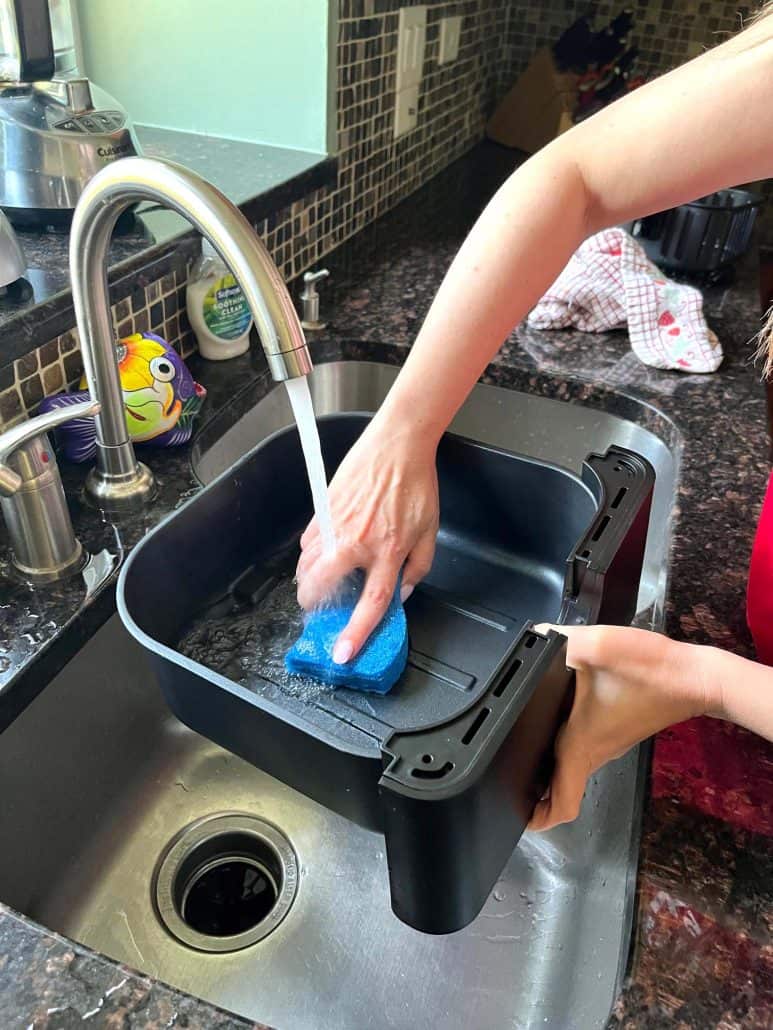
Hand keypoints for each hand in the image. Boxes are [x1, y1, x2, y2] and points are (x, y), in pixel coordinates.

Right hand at [296, 417, 439, 662]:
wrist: (398, 444)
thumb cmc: (416, 484)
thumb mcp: (429, 532)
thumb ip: (417, 568)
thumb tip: (401, 593)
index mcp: (388, 550)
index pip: (371, 603)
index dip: (356, 632)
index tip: (343, 653)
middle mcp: (357, 540)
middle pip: (321, 584)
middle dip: (314, 603)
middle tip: (320, 607)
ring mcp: (336, 524)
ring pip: (307, 563)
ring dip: (309, 579)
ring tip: (318, 583)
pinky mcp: (323, 508)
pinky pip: (307, 541)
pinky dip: (309, 553)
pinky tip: (321, 553)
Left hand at [528, 625, 713, 830]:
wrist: (694, 674)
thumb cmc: (647, 668)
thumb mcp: (594, 647)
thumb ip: (557, 640)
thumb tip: (533, 636)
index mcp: (582, 743)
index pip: (562, 802)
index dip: (538, 818)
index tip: (513, 816)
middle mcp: (596, 752)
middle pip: (563, 790)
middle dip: (534, 796)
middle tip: (506, 784)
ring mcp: (609, 744)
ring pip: (574, 770)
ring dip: (550, 773)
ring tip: (521, 755)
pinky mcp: (618, 730)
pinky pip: (586, 750)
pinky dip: (565, 751)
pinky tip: (553, 724)